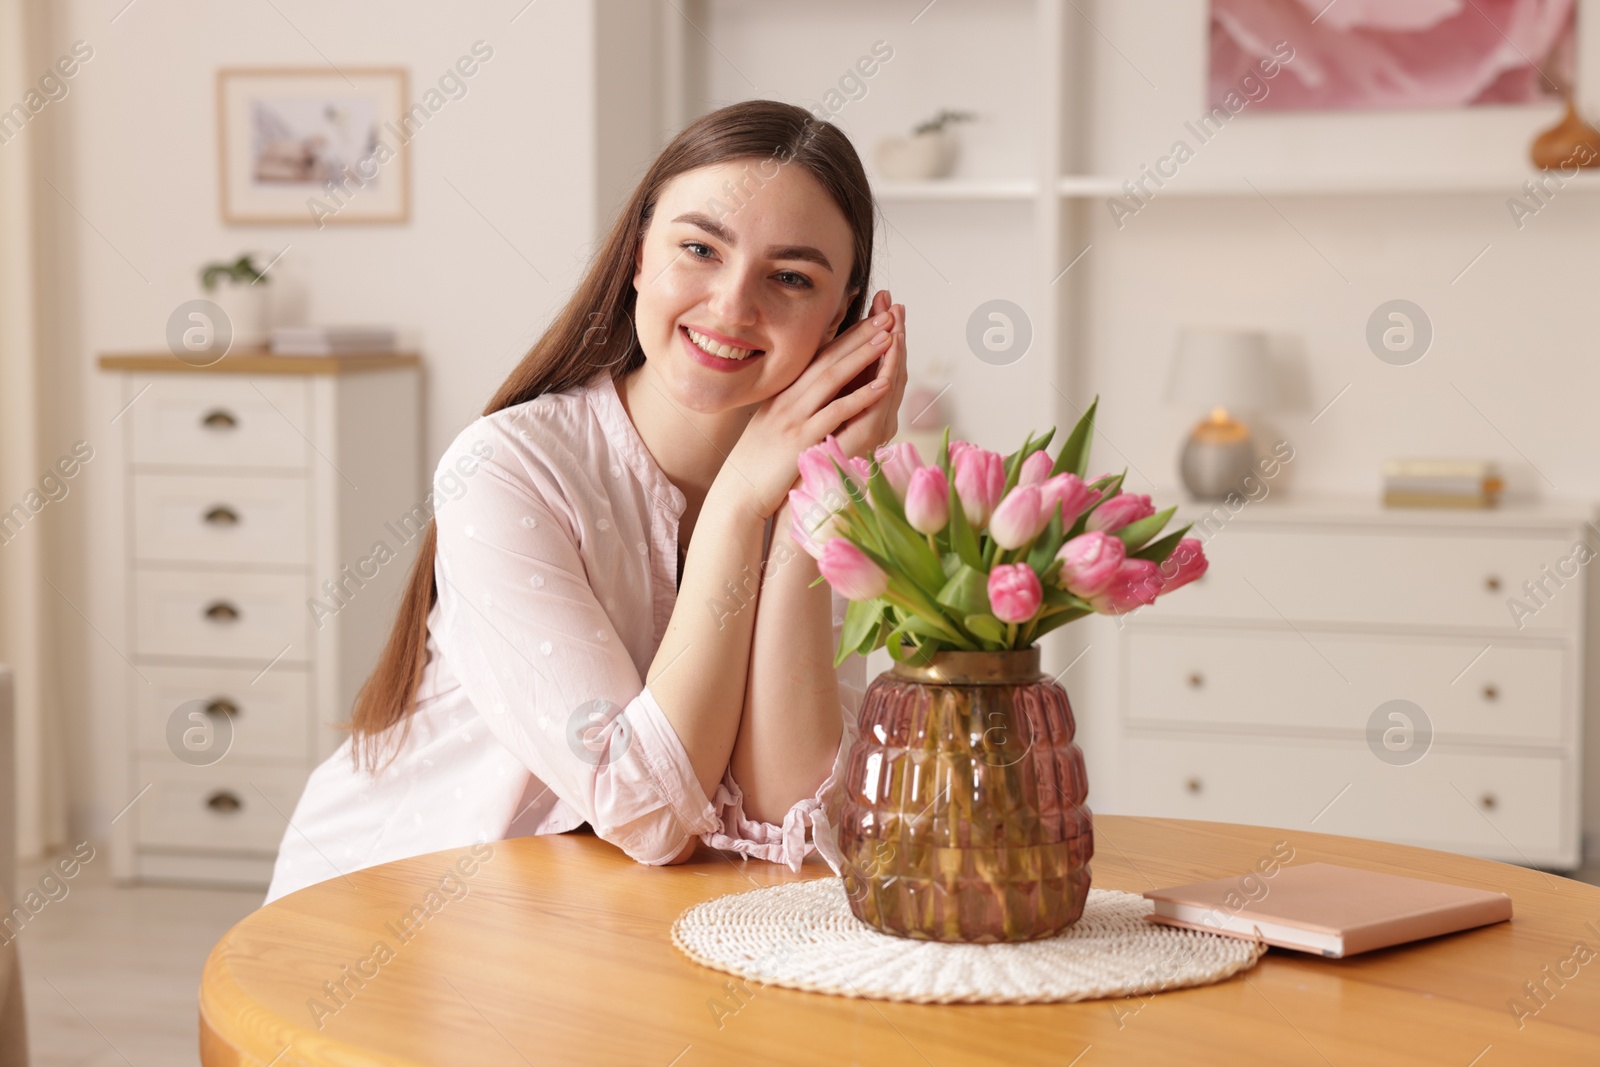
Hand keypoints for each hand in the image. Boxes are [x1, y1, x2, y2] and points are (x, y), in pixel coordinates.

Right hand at [723, 289, 903, 517]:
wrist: (737, 494)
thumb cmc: (758, 465)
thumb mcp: (774, 426)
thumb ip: (793, 406)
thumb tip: (814, 394)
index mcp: (784, 394)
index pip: (820, 356)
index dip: (848, 335)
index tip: (872, 317)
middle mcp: (788, 399)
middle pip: (829, 358)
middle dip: (860, 334)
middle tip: (888, 312)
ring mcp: (794, 418)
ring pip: (833, 378)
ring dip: (863, 355)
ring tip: (890, 335)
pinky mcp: (801, 440)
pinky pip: (835, 413)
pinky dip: (859, 397)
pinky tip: (881, 384)